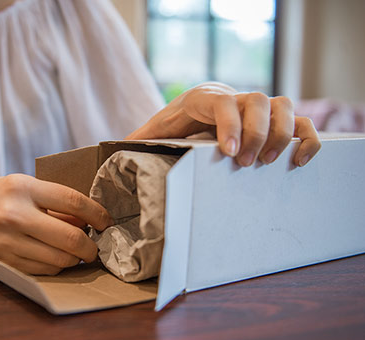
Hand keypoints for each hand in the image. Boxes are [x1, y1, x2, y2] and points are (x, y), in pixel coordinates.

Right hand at [0, 174, 112, 274]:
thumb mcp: (16, 188)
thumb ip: (49, 201)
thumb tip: (87, 219)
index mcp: (21, 187)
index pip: (72, 200)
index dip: (97, 213)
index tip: (105, 221)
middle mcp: (14, 214)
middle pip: (71, 237)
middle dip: (90, 246)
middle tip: (94, 247)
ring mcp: (7, 242)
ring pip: (59, 259)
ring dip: (74, 260)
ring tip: (75, 253)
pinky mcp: (3, 263)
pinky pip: (44, 271)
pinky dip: (56, 268)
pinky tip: (55, 260)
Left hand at [127, 82, 320, 166]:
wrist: (195, 111)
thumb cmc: (174, 123)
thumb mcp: (154, 130)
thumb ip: (138, 139)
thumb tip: (113, 153)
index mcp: (202, 98)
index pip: (221, 103)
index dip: (230, 125)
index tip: (229, 153)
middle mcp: (233, 97)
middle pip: (257, 102)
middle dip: (256, 134)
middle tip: (246, 163)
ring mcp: (256, 107)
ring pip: (283, 105)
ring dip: (281, 134)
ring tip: (268, 163)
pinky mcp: (273, 120)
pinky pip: (302, 122)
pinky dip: (306, 138)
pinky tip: (298, 161)